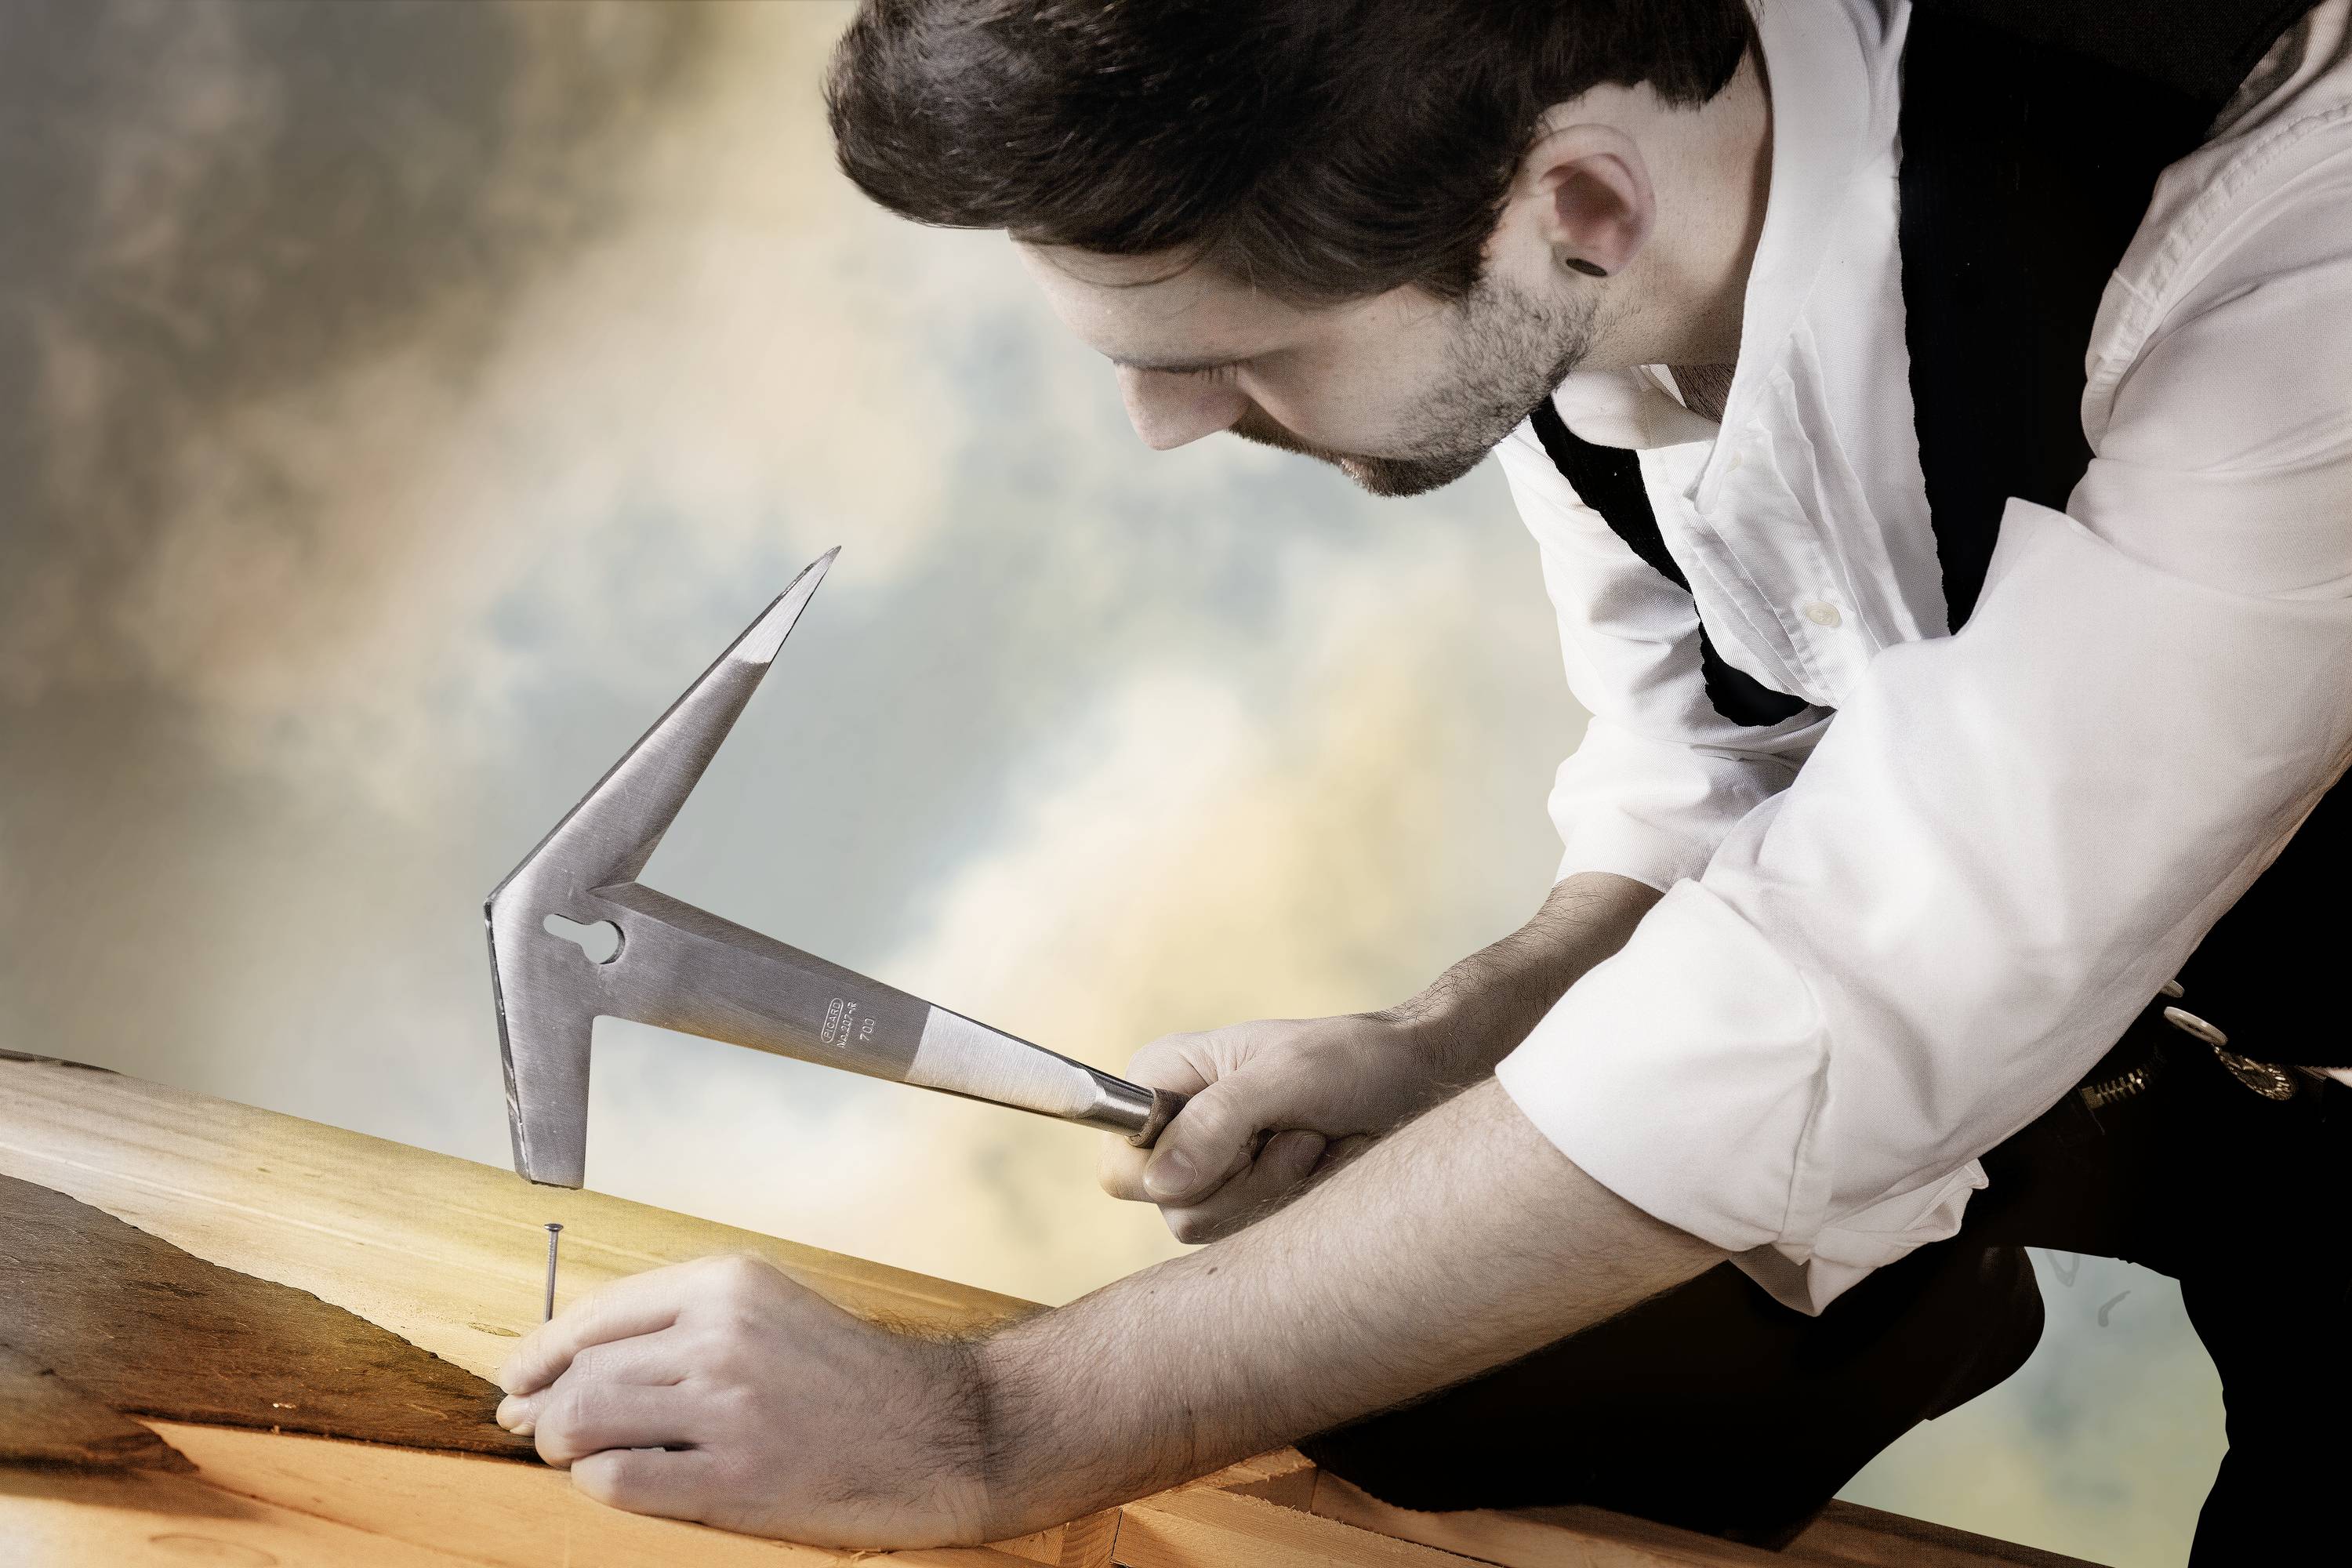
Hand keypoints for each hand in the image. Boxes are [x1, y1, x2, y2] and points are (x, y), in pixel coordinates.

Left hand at [493, 1252, 991, 1547]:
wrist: (936, 1432)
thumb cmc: (848, 1379)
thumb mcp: (769, 1313)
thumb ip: (678, 1324)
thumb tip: (559, 1366)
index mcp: (728, 1284)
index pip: (596, 1313)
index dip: (540, 1351)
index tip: (515, 1380)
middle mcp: (723, 1336)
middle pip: (581, 1371)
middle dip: (543, 1408)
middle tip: (540, 1431)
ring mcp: (728, 1407)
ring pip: (584, 1421)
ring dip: (561, 1445)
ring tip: (575, 1456)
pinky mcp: (735, 1476)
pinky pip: (619, 1480)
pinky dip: (599, 1483)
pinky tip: (618, 1481)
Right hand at [1100, 1011, 1455, 1242]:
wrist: (1417, 1080)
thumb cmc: (1354, 1060)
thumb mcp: (1288, 1077)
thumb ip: (1218, 1122)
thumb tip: (1159, 1183)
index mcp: (1163, 1078)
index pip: (1122, 1163)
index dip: (1171, 1168)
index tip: (1239, 1138)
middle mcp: (1176, 1128)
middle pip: (1171, 1206)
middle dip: (1246, 1177)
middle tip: (1296, 1130)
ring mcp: (1211, 1169)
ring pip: (1212, 1227)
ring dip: (1280, 1186)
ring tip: (1315, 1138)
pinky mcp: (1247, 1198)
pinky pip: (1251, 1234)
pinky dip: (1297, 1200)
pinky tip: (1323, 1162)